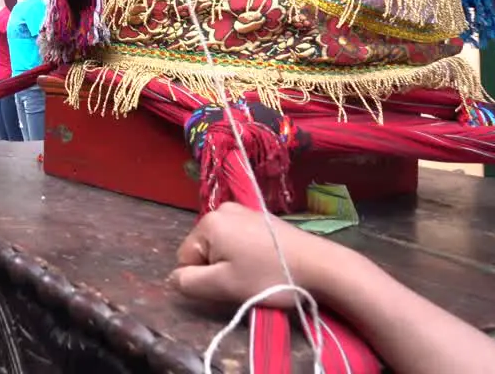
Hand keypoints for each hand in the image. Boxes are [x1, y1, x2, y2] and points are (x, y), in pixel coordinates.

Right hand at [169, 202, 332, 308]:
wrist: (321, 267)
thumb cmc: (269, 277)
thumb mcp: (223, 286)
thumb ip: (189, 283)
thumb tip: (172, 278)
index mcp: (208, 222)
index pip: (185, 257)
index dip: (203, 277)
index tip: (230, 282)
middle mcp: (223, 209)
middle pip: (204, 249)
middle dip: (218, 267)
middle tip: (245, 279)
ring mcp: (244, 211)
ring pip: (222, 245)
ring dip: (233, 261)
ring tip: (258, 272)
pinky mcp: (263, 217)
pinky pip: (240, 239)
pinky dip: (247, 253)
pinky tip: (267, 262)